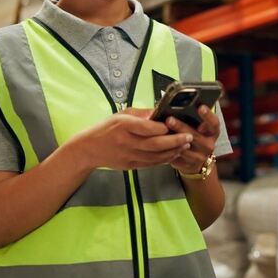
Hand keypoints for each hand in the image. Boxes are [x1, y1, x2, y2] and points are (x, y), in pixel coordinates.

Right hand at [72, 109, 192, 170]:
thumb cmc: (106, 128)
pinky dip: (164, 159)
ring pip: (156, 156)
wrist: (89, 149)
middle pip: (154, 144)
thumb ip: (142, 114)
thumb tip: (161, 112)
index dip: (162, 128)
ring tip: (185, 145)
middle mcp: (126, 142)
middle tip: (188, 136)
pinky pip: (151, 164)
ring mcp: (128, 156)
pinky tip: (174, 154)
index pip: (146, 127)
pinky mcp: (130, 165)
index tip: (174, 124)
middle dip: (174, 141)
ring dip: (173, 151)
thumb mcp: (121, 115)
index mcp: (123, 126)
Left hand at [166, 104, 219, 175]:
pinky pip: (176, 157)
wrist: (195, 161)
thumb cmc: (194, 137)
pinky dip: (167, 150)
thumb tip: (176, 104)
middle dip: (181, 127)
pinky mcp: (188, 165)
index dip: (208, 116)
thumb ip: (191, 118)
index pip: (214, 123)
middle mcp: (209, 144)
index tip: (200, 107)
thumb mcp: (197, 127)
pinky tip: (159, 144)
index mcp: (212, 132)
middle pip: (195, 135)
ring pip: (184, 148)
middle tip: (169, 119)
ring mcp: (200, 157)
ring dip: (172, 140)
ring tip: (160, 132)